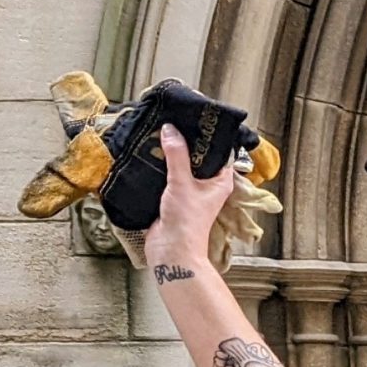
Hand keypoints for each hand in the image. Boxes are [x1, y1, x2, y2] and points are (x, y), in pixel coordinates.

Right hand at [145, 123, 234, 276]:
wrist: (171, 250)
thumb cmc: (186, 222)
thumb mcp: (182, 182)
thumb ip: (176, 155)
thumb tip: (171, 129)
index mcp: (220, 181)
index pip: (218, 152)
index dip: (208, 135)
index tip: (195, 116)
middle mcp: (207, 185)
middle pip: (197, 156)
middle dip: (184, 140)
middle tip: (171, 118)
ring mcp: (189, 190)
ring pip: (180, 164)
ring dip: (169, 151)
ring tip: (156, 129)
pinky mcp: (172, 196)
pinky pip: (165, 174)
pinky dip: (158, 164)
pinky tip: (147, 150)